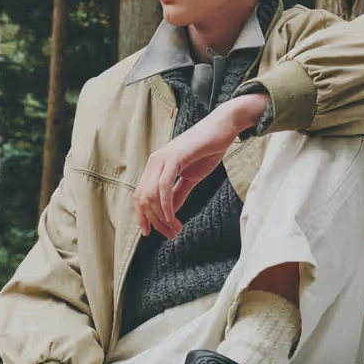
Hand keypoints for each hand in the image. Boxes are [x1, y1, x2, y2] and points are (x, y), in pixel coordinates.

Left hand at [133, 93, 268, 239]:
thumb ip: (178, 194)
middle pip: (143, 198)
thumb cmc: (208, 150)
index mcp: (156, 165)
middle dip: (155, 221)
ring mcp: (162, 158)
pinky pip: (163, 186)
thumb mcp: (190, 177)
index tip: (150, 232)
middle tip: (170, 234)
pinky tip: (173, 217)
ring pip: (151, 195)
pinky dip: (166, 205)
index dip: (142, 215)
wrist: (223, 128)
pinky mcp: (174, 157)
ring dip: (162, 217)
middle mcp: (154, 161)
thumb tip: (169, 212)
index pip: (140, 195)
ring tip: (175, 229)